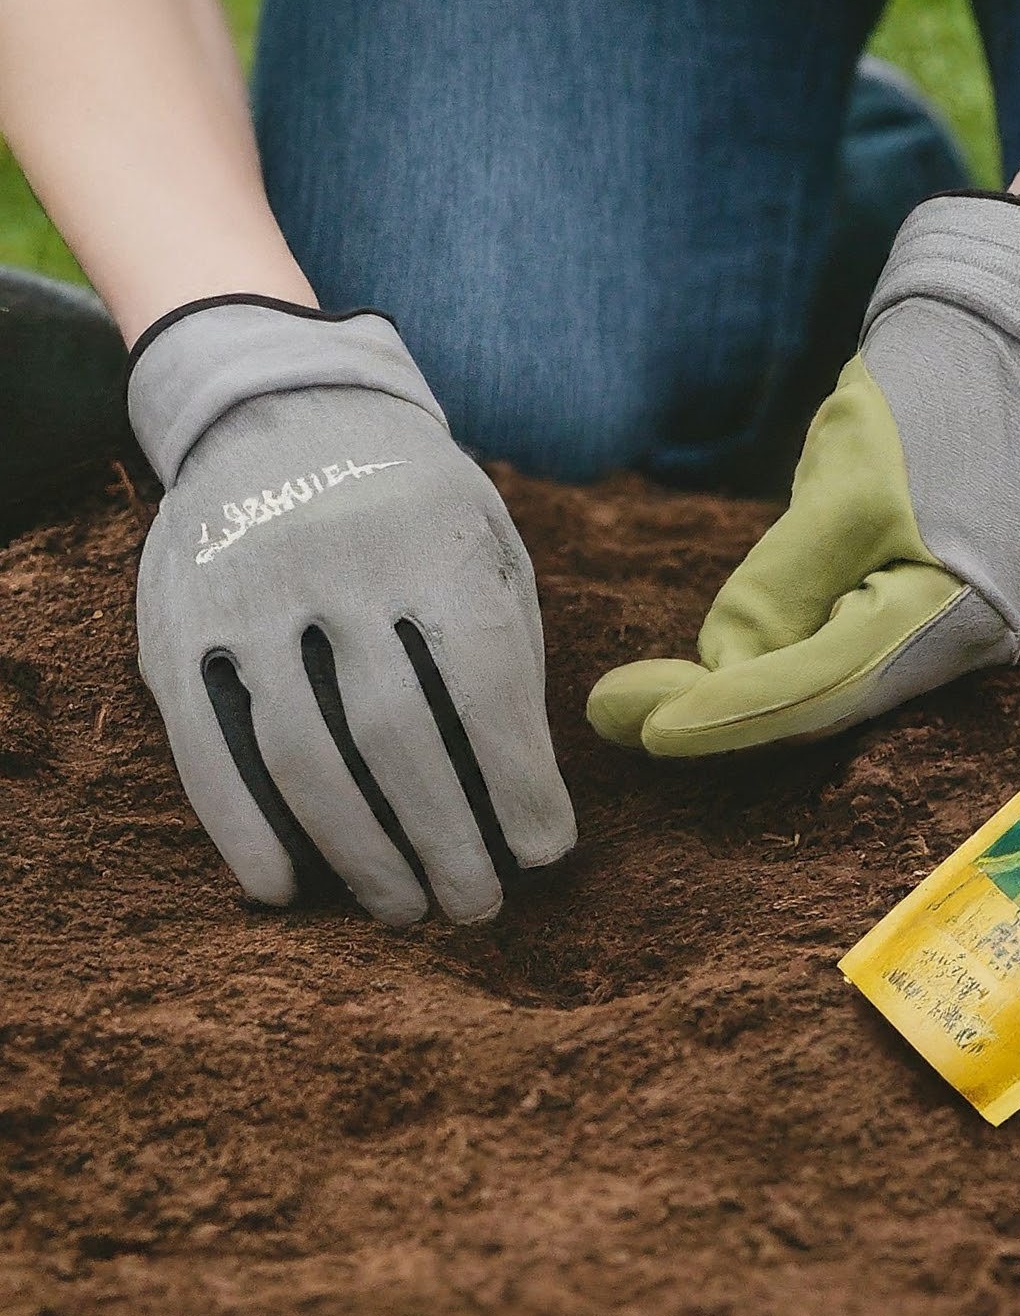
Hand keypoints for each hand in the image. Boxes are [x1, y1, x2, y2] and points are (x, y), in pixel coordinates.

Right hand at [130, 298, 575, 923]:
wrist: (286, 407)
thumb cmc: (416, 498)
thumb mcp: (487, 537)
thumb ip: (507, 644)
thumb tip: (527, 783)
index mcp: (435, 541)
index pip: (486, 686)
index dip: (519, 783)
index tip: (547, 854)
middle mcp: (339, 564)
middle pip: (399, 737)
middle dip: (448, 840)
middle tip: (479, 908)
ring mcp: (249, 593)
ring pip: (305, 754)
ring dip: (361, 853)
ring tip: (406, 909)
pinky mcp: (176, 620)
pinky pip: (204, 741)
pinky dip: (242, 827)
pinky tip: (286, 889)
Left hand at [586, 193, 1019, 755]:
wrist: (991, 355)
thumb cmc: (921, 408)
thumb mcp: (843, 487)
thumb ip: (782, 585)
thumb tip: (719, 666)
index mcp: (949, 618)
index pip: (819, 688)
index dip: (726, 714)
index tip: (639, 726)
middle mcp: (952, 648)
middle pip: (818, 706)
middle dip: (716, 712)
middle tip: (611, 711)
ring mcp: (935, 636)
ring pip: (819, 690)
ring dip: (732, 695)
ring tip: (635, 697)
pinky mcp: (910, 615)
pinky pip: (829, 660)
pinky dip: (766, 668)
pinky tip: (707, 670)